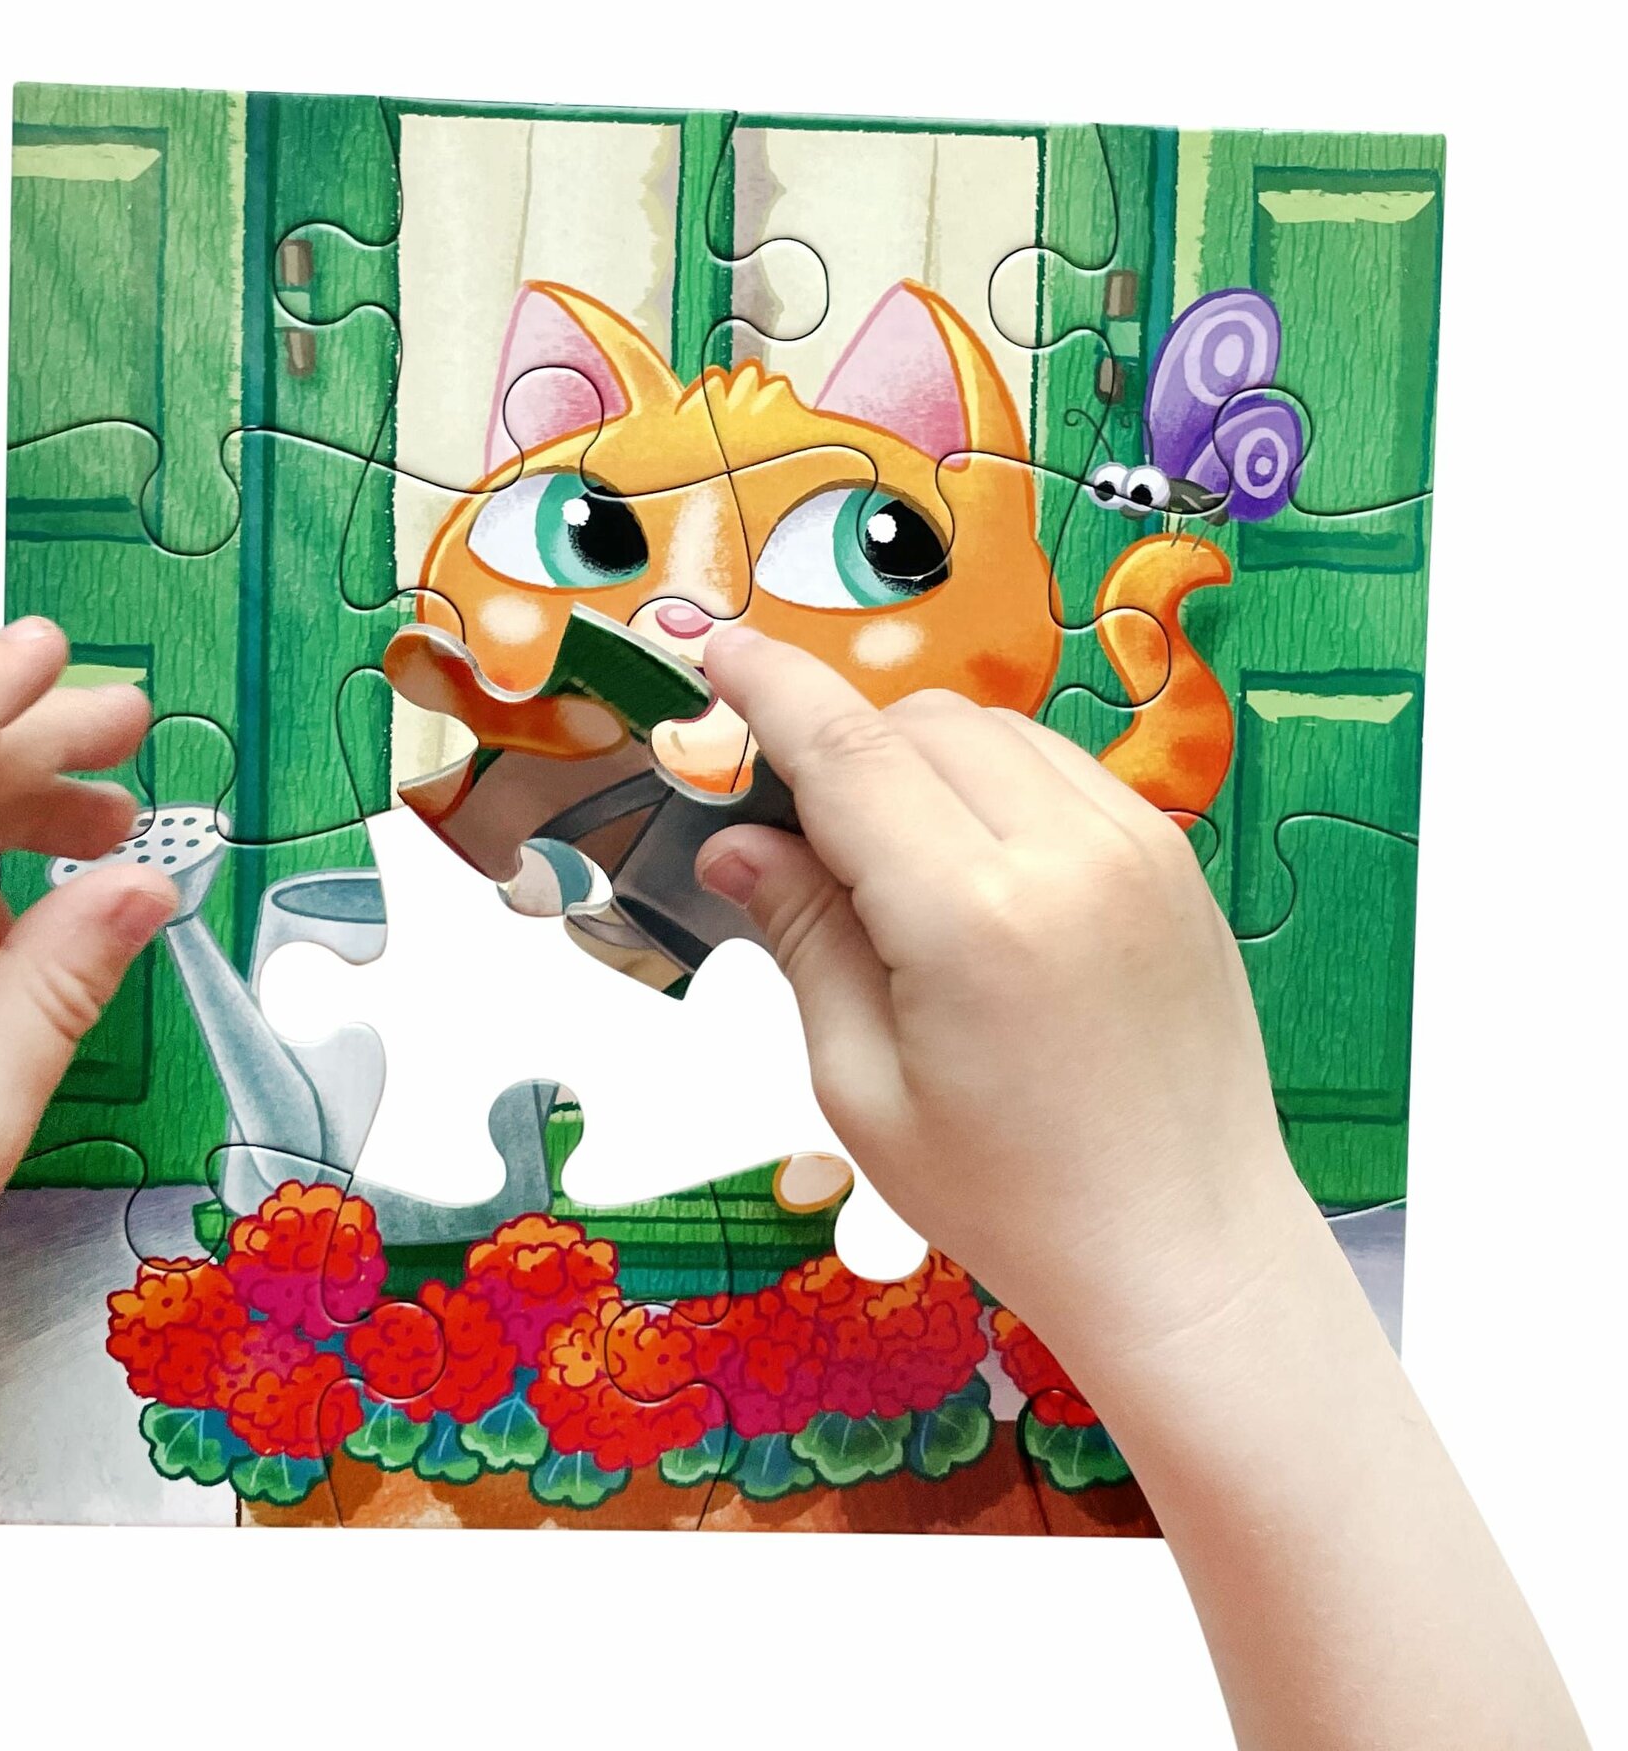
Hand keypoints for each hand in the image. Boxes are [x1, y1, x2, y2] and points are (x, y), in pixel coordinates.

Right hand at [694, 627, 1586, 1749]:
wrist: (1186, 1252)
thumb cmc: (1009, 1198)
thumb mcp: (862, 1087)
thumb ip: (802, 937)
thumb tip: (734, 840)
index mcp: (972, 917)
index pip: (848, 752)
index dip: (770, 688)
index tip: (715, 649)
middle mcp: (1066, 853)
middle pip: (918, 724)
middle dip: (841, 748)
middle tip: (793, 827)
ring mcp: (1137, 847)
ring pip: (992, 729)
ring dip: (919, 757)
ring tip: (890, 860)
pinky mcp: (1172, 860)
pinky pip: (1058, 767)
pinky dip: (994, 781)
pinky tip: (973, 865)